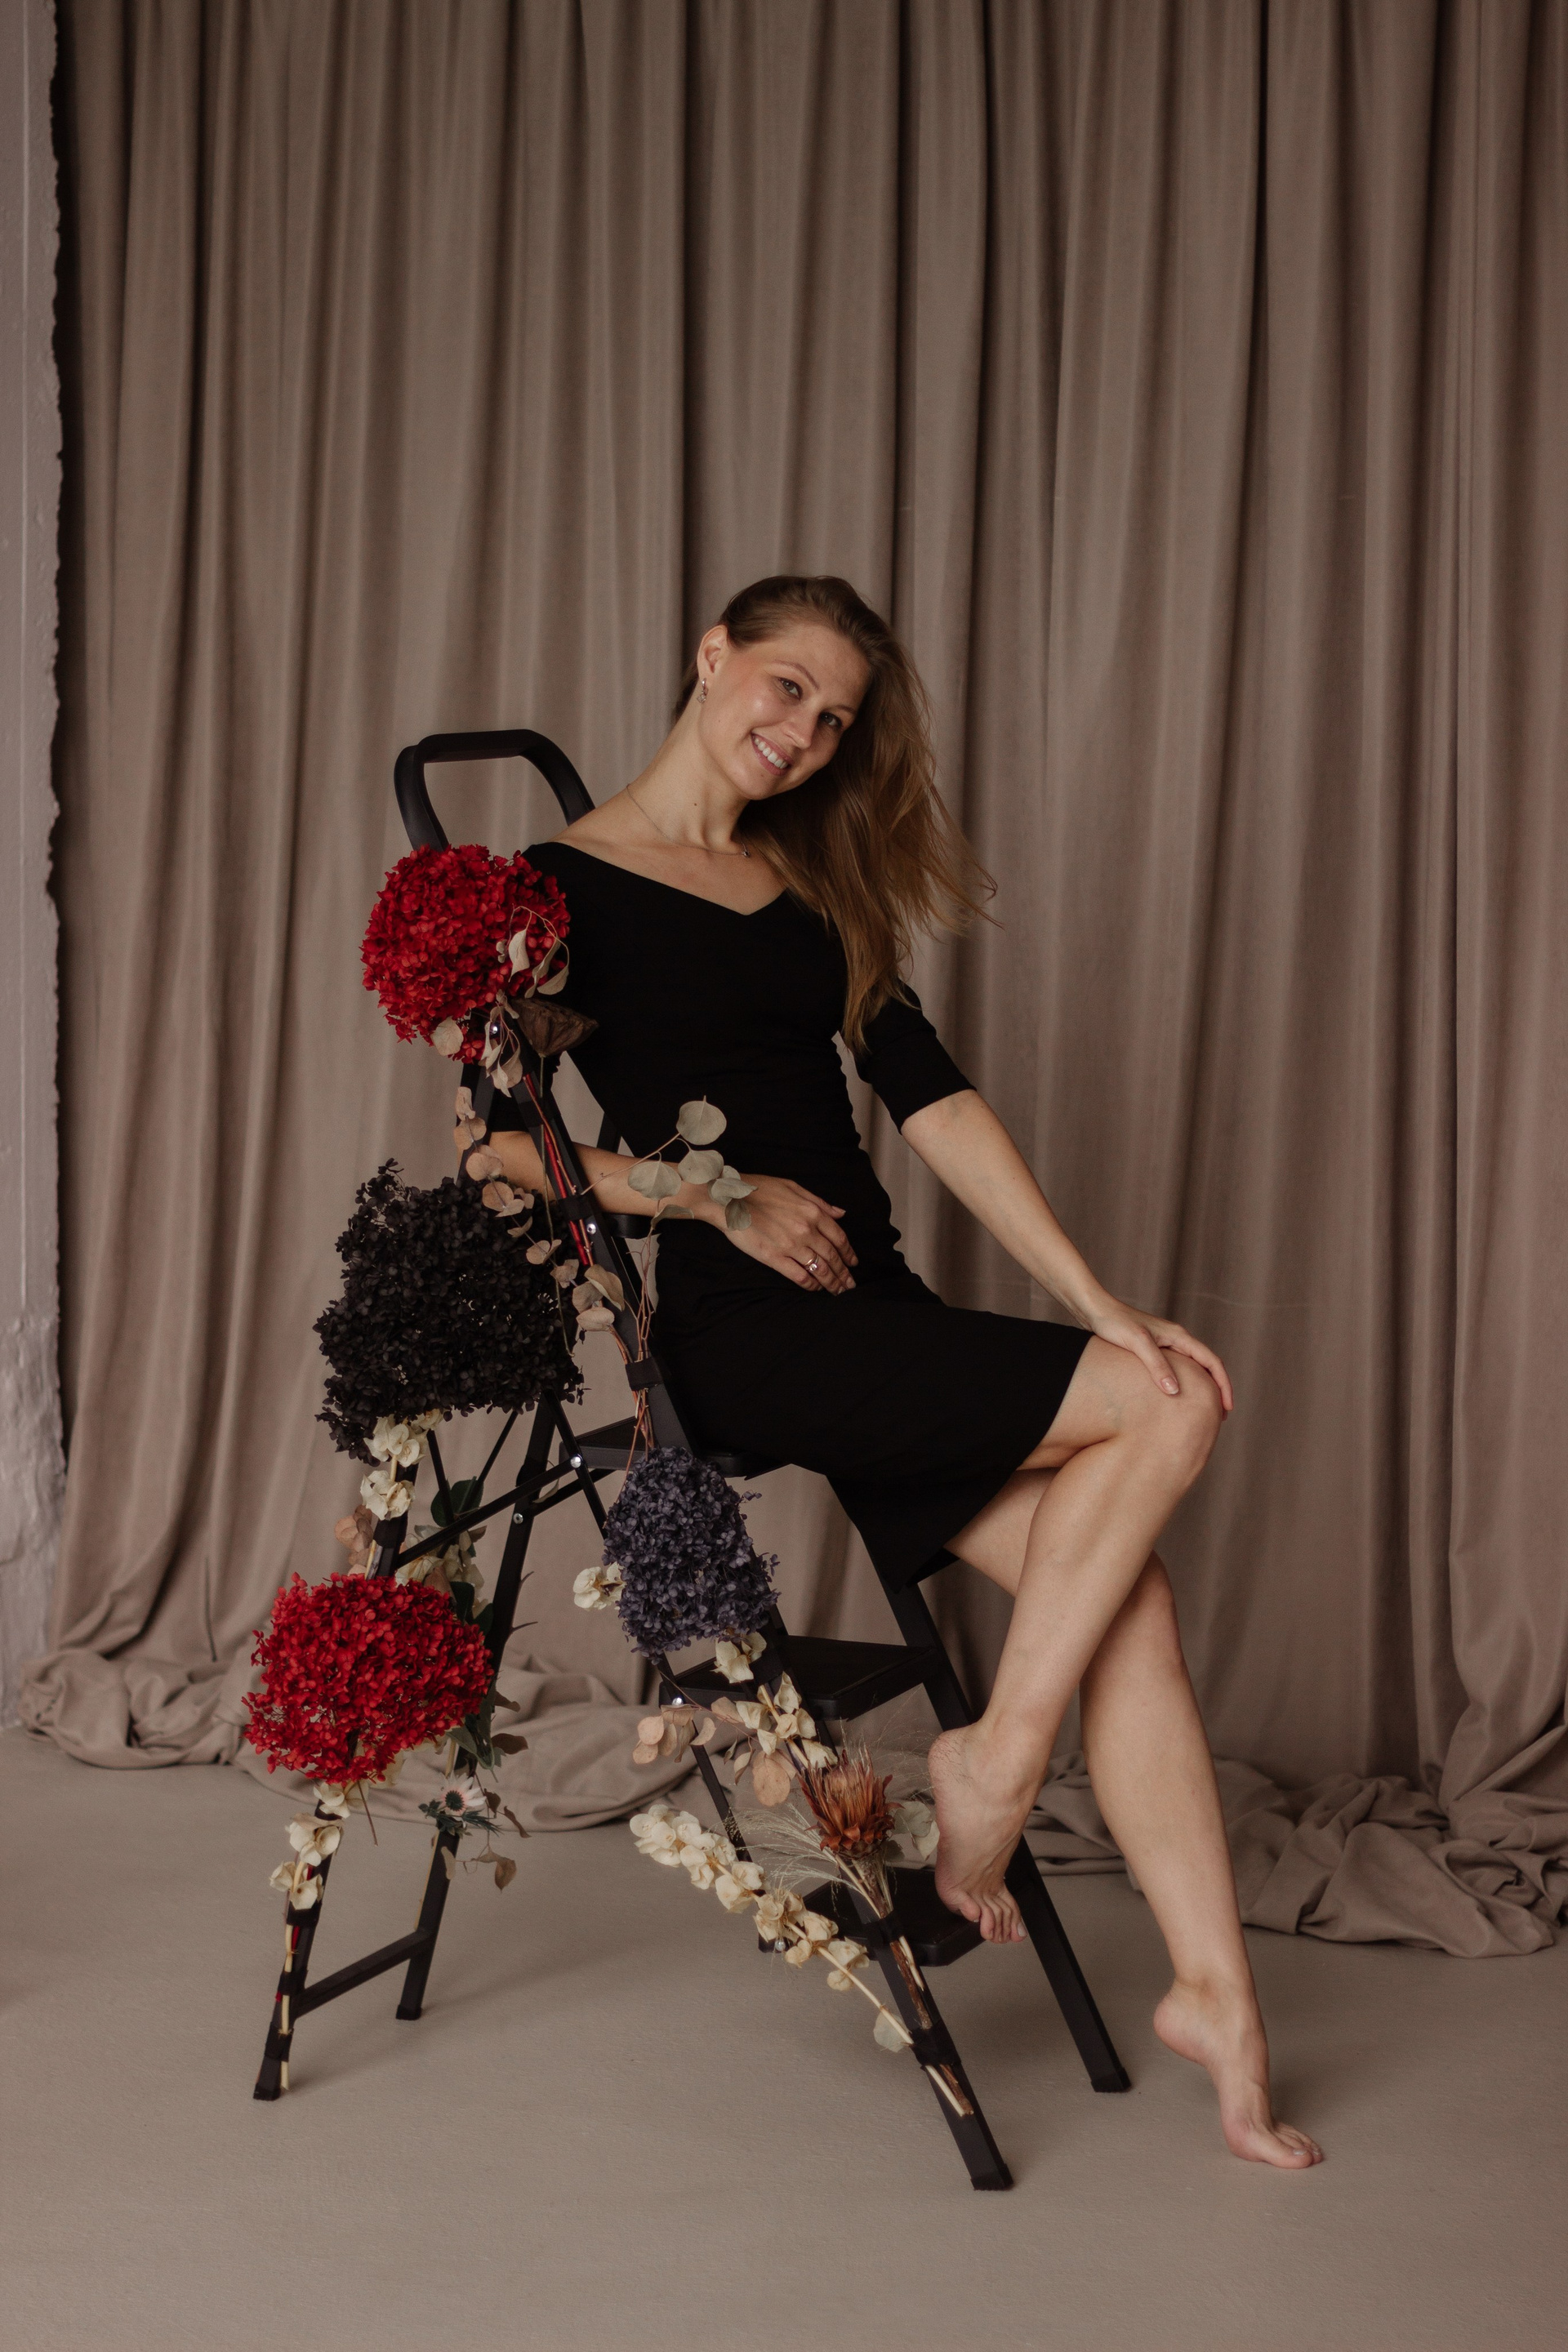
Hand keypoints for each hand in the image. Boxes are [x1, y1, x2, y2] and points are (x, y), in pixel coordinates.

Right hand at [715, 1174, 857, 1292]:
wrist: (729, 1198)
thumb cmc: (758, 1189)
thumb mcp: (793, 1186)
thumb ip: (819, 1202)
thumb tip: (840, 1213)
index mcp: (812, 1212)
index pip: (839, 1237)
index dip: (848, 1253)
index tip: (853, 1263)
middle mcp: (806, 1230)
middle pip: (832, 1256)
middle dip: (844, 1273)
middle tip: (850, 1285)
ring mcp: (791, 1245)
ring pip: (819, 1268)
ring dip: (832, 1282)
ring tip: (839, 1291)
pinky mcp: (774, 1258)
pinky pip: (799, 1276)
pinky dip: (810, 1284)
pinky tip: (815, 1289)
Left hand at [1085, 1296, 1233, 1412]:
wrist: (1094, 1308)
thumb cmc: (1114, 1323)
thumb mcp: (1137, 1344)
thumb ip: (1157, 1366)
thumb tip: (1175, 1392)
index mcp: (1179, 1336)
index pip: (1212, 1362)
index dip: (1223, 1386)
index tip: (1226, 1409)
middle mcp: (1176, 1338)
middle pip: (1207, 1365)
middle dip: (1217, 1389)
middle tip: (1220, 1416)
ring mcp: (1164, 1343)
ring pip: (1192, 1367)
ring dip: (1202, 1386)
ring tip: (1203, 1409)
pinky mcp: (1151, 1348)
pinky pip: (1177, 1368)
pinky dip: (1184, 1383)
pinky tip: (1175, 1397)